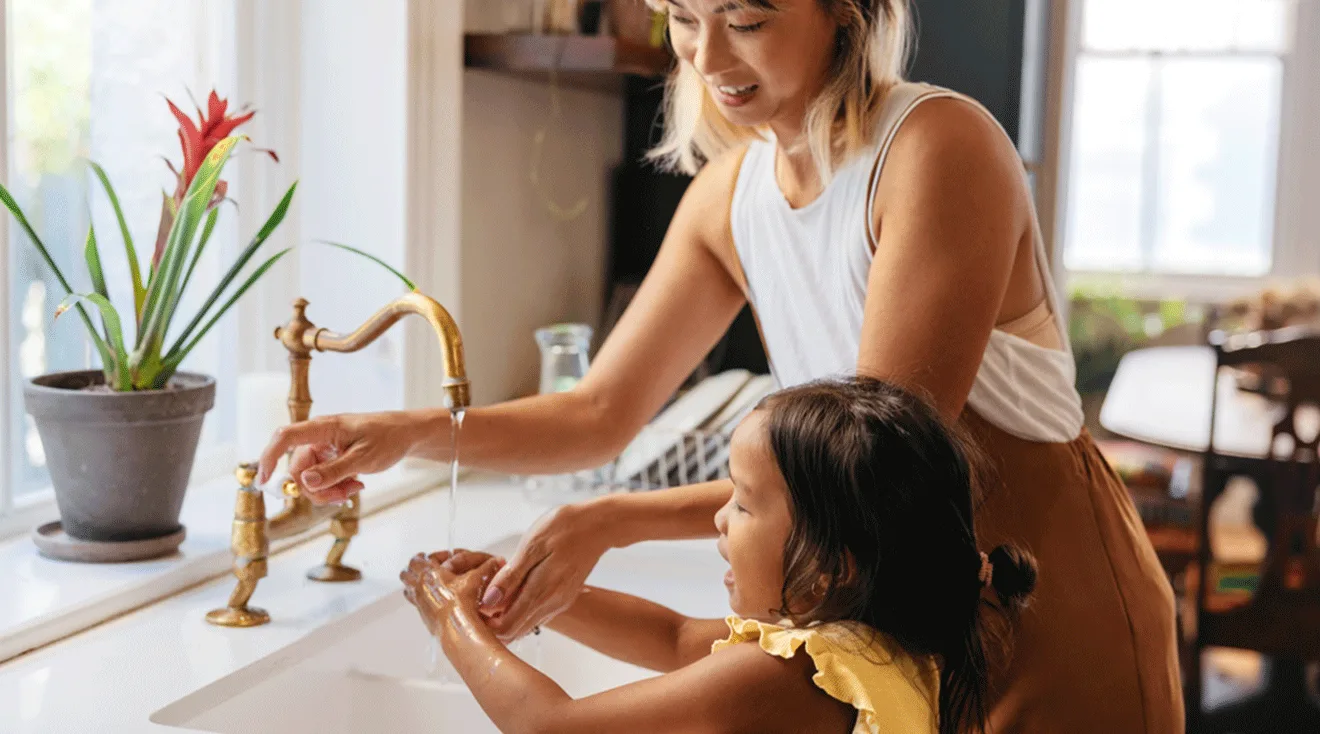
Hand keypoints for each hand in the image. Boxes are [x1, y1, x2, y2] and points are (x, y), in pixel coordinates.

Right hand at [257, 411, 420, 503]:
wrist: (405, 435)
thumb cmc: (387, 439)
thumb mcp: (364, 458)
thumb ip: (335, 471)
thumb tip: (305, 482)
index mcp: (323, 428)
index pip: (285, 437)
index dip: (269, 457)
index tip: (263, 481)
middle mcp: (317, 438)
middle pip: (298, 471)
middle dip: (317, 490)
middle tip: (344, 496)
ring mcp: (323, 449)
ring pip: (310, 479)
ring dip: (328, 491)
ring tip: (354, 489)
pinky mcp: (330, 459)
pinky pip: (322, 479)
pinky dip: (335, 488)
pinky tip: (355, 485)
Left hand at [400, 550, 504, 637]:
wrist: (458, 630)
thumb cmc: (464, 604)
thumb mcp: (477, 579)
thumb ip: (487, 567)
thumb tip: (498, 560)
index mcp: (428, 574)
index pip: (418, 559)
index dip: (428, 556)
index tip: (441, 557)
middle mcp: (419, 587)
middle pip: (406, 573)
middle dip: (416, 569)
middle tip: (430, 568)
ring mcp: (419, 603)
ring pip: (408, 589)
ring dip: (416, 584)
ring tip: (432, 584)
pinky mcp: (423, 616)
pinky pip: (416, 602)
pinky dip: (423, 598)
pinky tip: (438, 600)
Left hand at [479, 504, 609, 641]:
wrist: (600, 524)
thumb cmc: (565, 528)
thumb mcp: (532, 545)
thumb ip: (511, 577)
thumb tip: (488, 603)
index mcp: (541, 593)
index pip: (506, 628)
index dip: (484, 623)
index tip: (472, 603)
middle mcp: (551, 605)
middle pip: (514, 631)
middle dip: (492, 621)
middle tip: (478, 596)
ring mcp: (559, 603)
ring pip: (525, 623)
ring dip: (506, 614)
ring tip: (494, 588)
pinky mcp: (563, 597)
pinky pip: (536, 612)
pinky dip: (520, 607)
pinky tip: (513, 586)